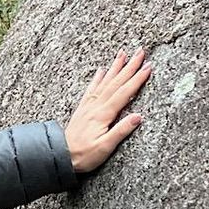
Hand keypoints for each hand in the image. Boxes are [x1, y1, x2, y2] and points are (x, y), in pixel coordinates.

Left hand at [64, 49, 150, 173]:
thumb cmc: (84, 155)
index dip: (137, 79)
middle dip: (129, 66)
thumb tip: (138, 117)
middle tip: (140, 52)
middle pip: (116, 82)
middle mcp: (96, 106)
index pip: (124, 93)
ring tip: (122, 54)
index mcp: (103, 114)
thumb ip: (121, 131)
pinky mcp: (83, 109)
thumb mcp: (105, 147)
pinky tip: (102, 70)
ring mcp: (88, 106)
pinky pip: (92, 89)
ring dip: (115, 67)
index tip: (148, 67)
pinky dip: (98, 78)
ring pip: (105, 82)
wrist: (60, 155)